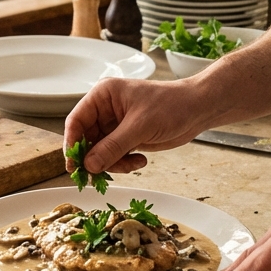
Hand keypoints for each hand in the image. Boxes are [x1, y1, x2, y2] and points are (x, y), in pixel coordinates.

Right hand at [63, 77, 210, 175]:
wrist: (198, 109)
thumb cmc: (171, 105)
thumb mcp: (140, 126)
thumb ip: (113, 146)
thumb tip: (89, 165)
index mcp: (103, 96)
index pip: (76, 120)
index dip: (72, 143)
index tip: (74, 164)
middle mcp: (105, 110)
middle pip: (86, 140)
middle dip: (95, 158)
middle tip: (99, 175)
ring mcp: (115, 125)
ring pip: (99, 152)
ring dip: (113, 163)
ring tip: (133, 163)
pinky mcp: (126, 138)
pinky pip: (114, 157)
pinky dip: (124, 164)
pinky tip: (141, 160)